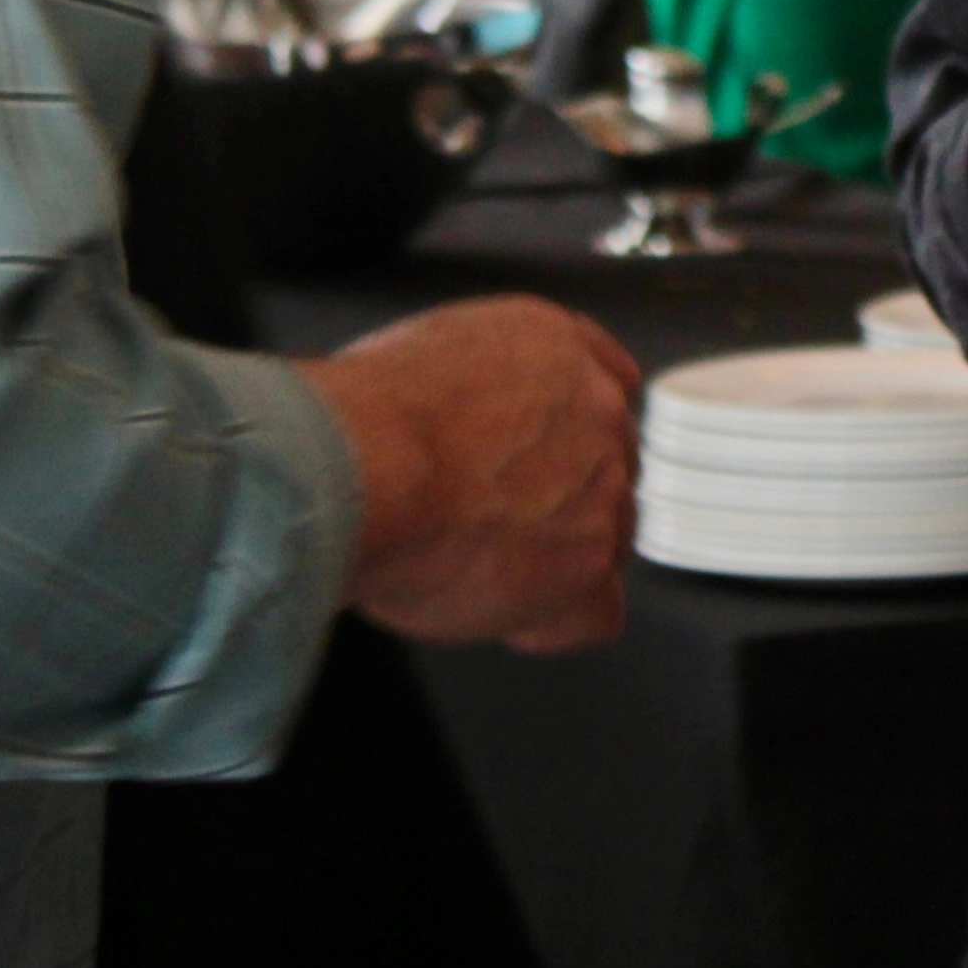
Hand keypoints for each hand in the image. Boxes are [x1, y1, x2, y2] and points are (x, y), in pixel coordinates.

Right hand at [306, 294, 640, 652]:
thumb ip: (472, 382)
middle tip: (480, 521)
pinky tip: (496, 611)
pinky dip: (551, 623)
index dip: (567, 431)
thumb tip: (457, 418)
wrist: (364, 468)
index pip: (606, 380)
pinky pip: (598, 612)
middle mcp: (595, 408)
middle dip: (555, 499)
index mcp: (552, 344)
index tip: (541, 458)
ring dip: (549, 561)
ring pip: (604, 540)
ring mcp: (603, 488)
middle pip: (604, 467)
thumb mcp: (419, 351)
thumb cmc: (361, 420)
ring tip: (466, 563)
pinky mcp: (592, 564)